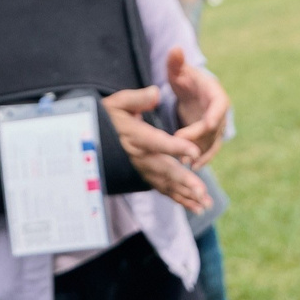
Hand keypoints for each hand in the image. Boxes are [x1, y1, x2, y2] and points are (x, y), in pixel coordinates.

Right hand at [101, 87, 210, 212]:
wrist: (94, 133)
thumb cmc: (109, 114)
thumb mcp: (118, 102)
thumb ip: (137, 98)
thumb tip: (155, 93)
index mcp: (134, 136)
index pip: (157, 142)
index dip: (176, 147)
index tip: (195, 152)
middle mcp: (139, 156)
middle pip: (164, 170)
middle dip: (184, 182)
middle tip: (202, 192)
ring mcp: (142, 169)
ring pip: (166, 184)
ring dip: (186, 195)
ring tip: (205, 204)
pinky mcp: (145, 174)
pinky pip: (163, 189)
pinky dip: (180, 199)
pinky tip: (196, 206)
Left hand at [164, 46, 229, 164]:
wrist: (192, 93)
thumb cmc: (185, 79)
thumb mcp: (178, 71)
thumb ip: (176, 63)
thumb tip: (175, 48)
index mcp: (216, 96)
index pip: (218, 107)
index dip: (214, 115)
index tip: (207, 124)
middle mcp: (220, 115)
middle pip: (212, 129)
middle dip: (199, 138)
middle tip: (183, 146)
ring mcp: (216, 129)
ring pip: (210, 143)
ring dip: (200, 153)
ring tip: (186, 163)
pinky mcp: (209, 139)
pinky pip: (207, 151)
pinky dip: (201, 159)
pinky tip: (191, 168)